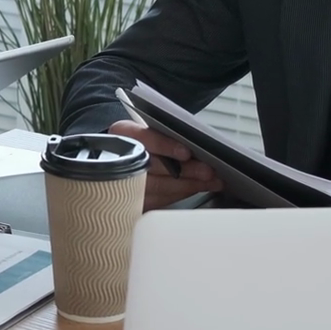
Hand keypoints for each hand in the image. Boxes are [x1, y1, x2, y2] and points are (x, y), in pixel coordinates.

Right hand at [107, 121, 222, 209]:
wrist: (118, 157)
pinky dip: (181, 194)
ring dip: (188, 185)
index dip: (166, 146)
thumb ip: (168, 134)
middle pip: (153, 167)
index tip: (186, 153)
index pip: (144, 138)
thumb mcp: (150, 129)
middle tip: (208, 172)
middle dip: (184, 171)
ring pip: (158, 187)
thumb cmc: (141, 140)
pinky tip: (197, 188)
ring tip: (211, 181)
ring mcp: (122, 181)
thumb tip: (199, 142)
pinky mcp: (131, 200)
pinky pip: (158, 200)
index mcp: (123, 133)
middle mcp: (120, 156)